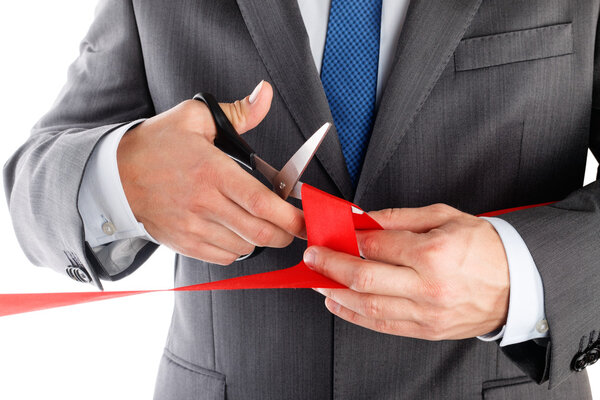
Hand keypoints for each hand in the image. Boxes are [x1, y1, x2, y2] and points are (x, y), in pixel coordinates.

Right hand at [117, 81, 304, 264]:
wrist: (114, 176)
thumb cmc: (155, 146)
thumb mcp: (194, 118)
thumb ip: (238, 111)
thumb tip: (265, 95)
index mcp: (212, 172)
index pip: (260, 202)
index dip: (289, 216)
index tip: (305, 219)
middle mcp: (203, 204)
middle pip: (259, 232)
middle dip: (285, 234)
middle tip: (293, 227)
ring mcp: (192, 228)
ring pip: (244, 247)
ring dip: (261, 239)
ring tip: (262, 224)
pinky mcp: (183, 243)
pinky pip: (224, 257)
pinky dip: (238, 250)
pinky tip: (236, 232)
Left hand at [303, 204, 509, 339]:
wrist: (519, 283)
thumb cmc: (483, 247)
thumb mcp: (444, 217)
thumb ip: (398, 218)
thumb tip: (363, 218)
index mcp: (433, 253)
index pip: (375, 245)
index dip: (347, 239)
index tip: (330, 234)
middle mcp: (428, 286)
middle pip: (364, 278)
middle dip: (330, 266)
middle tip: (312, 257)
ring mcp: (427, 313)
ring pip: (368, 306)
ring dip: (335, 293)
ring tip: (317, 281)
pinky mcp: (427, 330)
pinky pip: (383, 325)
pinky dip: (355, 316)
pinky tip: (338, 304)